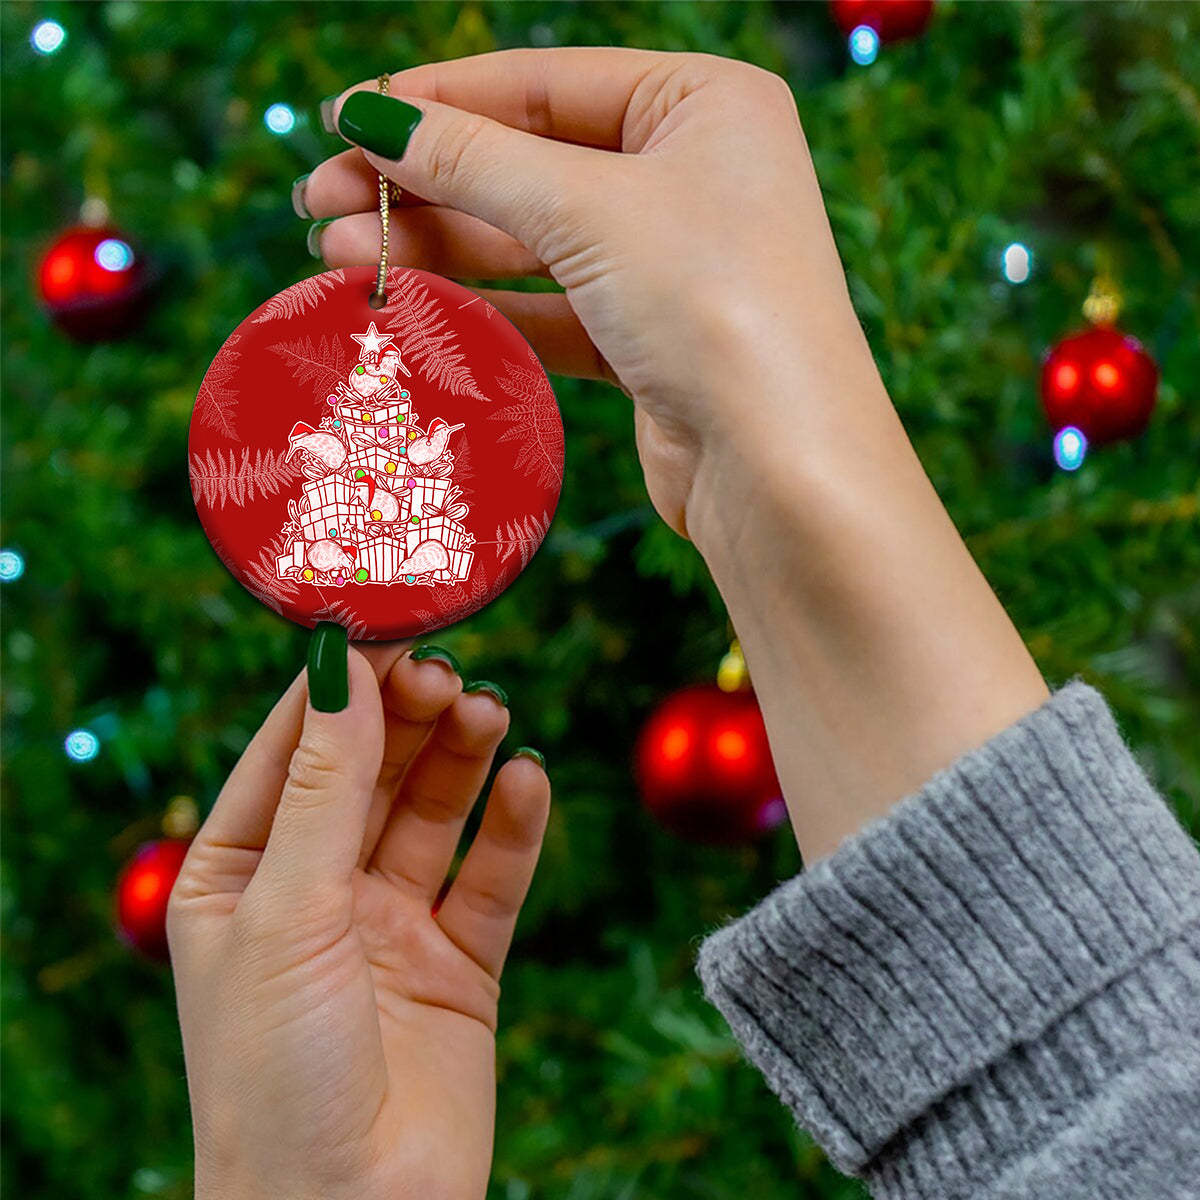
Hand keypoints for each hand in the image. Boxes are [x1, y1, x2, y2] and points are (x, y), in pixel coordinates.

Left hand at [167, 636, 549, 1199]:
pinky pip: (491, 878)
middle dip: (408, 718)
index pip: (292, 751)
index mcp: (240, 877)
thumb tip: (341, 665)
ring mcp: (390, 927)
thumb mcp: (287, 911)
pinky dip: (513, 827)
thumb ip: (325, 786)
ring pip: (433, 813)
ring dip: (462, 758)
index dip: (338, 687)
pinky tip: (528, 780)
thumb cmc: (275, 1075)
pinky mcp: (459, 964)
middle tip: (450, 673)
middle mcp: (316, 893)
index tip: (387, 624)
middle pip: (371, 772)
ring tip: (490, 713)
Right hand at [300, 48, 880, 546]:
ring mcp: (672, 263)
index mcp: (704, 103)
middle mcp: (693, 175)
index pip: (543, 84)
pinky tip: (408, 307)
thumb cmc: (715, 306)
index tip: (343, 120)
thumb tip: (372, 117)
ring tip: (339, 257)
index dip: (437, 101)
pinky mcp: (650, 341)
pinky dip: (481, 309)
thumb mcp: (586, 209)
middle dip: (422, 186)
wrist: (780, 468)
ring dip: (437, 250)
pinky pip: (549, 309)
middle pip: (528, 165)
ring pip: (532, 243)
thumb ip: (473, 161)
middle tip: (319, 204)